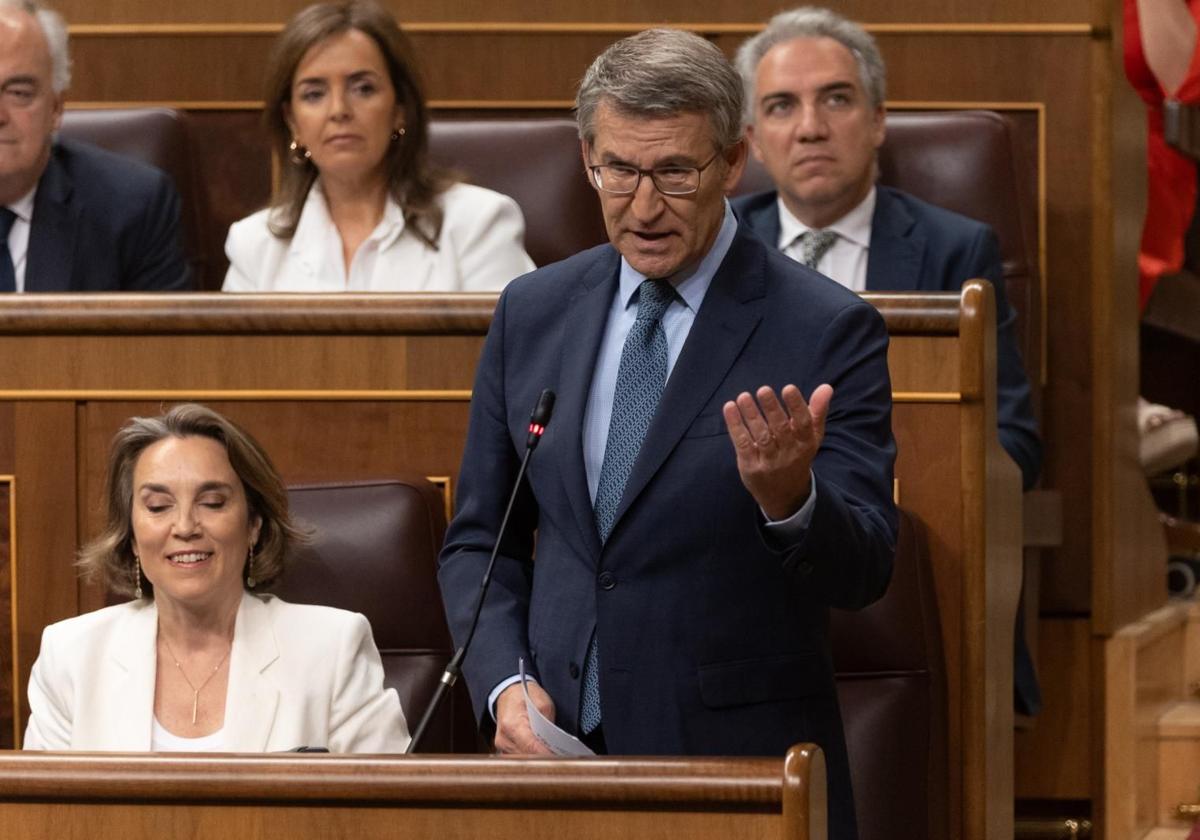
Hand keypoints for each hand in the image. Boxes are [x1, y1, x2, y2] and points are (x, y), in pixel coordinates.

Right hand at [494, 681, 554, 754]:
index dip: (547, 754)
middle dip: (544, 757)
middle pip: (527, 756)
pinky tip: (541, 751)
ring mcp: (502, 745)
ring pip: (523, 760)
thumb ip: (548, 724)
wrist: (508, 693)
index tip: (560, 758)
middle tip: (560, 756)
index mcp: (512, 725)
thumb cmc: (524, 695)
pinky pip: (519, 757)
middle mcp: (504, 738)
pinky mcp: (503, 749)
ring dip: (537, 758)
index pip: (532, 747)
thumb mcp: (543, 703)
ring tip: (552, 754)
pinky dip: (530, 755)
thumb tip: (555, 743)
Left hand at [722, 384, 832, 519]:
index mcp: (805, 443)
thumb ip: (817, 411)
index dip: (796, 406)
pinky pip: (743, 444)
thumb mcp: (812, 437)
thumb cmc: (798, 455)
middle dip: (772, 409)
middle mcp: (789, 453)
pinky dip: (735, 426)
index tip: (788, 388)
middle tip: (763, 390)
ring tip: (744, 397)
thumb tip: (826, 387)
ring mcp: (769, 462)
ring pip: (760, 436)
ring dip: (752, 415)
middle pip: (780, 429)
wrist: (785, 494)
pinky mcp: (751, 467)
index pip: (803, 424)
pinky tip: (730, 408)